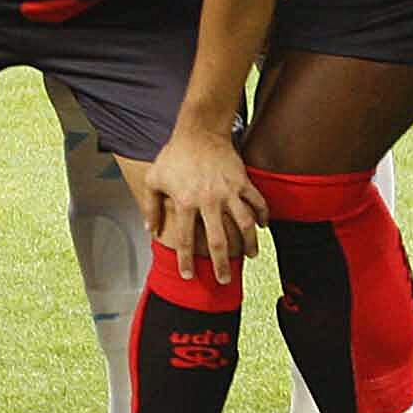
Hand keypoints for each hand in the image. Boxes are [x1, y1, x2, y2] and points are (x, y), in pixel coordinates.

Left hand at [140, 124, 266, 285]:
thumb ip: (151, 206)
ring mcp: (228, 191)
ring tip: (250, 256)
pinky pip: (257, 202)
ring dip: (250, 243)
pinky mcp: (243, 182)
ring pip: (244, 225)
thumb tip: (150, 229)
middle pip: (218, 240)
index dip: (186, 260)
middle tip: (224, 279)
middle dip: (221, 263)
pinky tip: (263, 226)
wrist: (199, 132)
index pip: (185, 238)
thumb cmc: (174, 156)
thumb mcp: (154, 179)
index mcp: (185, 202)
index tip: (189, 275)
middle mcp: (208, 200)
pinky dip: (263, 215)